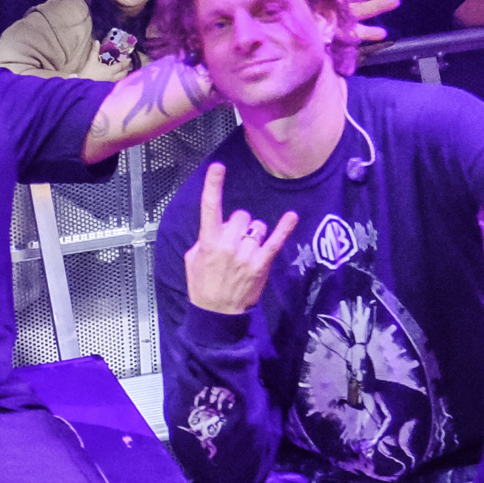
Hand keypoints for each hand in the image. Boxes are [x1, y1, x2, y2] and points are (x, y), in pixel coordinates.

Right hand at [181, 165, 301, 314]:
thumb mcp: (192, 260)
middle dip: (238, 225)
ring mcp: (246, 253)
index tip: (218, 167)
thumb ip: (204, 240)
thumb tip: (218, 229)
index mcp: (208, 241)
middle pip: (240, 215)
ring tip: (246, 253)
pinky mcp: (261, 263)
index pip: (209, 207)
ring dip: (253, 235)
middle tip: (233, 244)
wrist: (216, 315)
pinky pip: (275, 241)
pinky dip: (285, 228)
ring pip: (256, 227)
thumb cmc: (203, 286)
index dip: (213, 185)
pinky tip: (291, 216)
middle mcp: (228, 244)